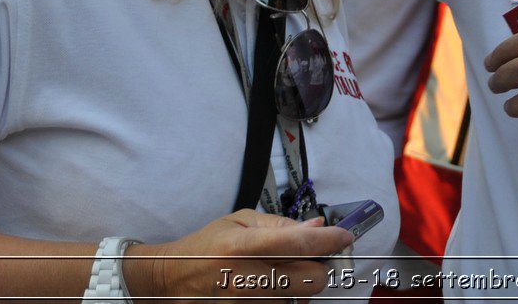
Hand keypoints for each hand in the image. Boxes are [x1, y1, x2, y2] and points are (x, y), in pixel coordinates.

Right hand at [127, 209, 350, 301]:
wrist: (172, 281)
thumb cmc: (207, 247)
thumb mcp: (238, 222)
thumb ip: (280, 224)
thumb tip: (318, 226)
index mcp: (241, 246)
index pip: (296, 243)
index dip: (328, 240)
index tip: (345, 236)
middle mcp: (245, 278)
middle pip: (311, 279)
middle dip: (318, 267)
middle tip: (310, 257)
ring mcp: (247, 303)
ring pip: (301, 298)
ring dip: (299, 284)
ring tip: (278, 272)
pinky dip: (285, 298)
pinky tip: (270, 286)